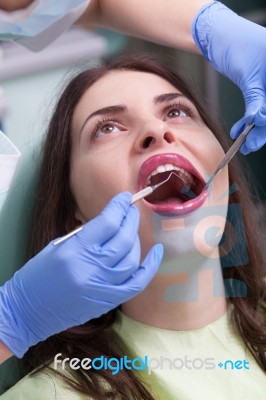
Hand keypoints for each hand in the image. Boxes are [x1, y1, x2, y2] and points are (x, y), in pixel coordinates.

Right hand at [0, 192, 162, 357]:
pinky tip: (156, 251)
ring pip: (131, 258)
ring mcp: (102, 287)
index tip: (124, 198)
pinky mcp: (108, 301)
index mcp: (75, 251)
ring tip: (131, 229)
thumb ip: (86, 234)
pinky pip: (137, 283)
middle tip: (130, 210)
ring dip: (136, 240)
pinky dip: (149, 267)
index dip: (118, 207)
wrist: (29, 311)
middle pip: (123, 238)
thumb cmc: (39, 274)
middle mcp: (91, 268)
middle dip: (130, 219)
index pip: (107, 222)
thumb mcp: (59, 246)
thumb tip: (110, 221)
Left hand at [193, 1, 265, 153]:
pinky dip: (249, 118)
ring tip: (242, 142)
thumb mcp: (248, 76)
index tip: (259, 132)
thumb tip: (259, 121)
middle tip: (249, 145)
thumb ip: (256, 99)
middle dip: (263, 129)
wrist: (219, 35)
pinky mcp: (261, 86)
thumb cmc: (236, 45)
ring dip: (255, 128)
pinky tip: (238, 129)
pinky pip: (259, 106)